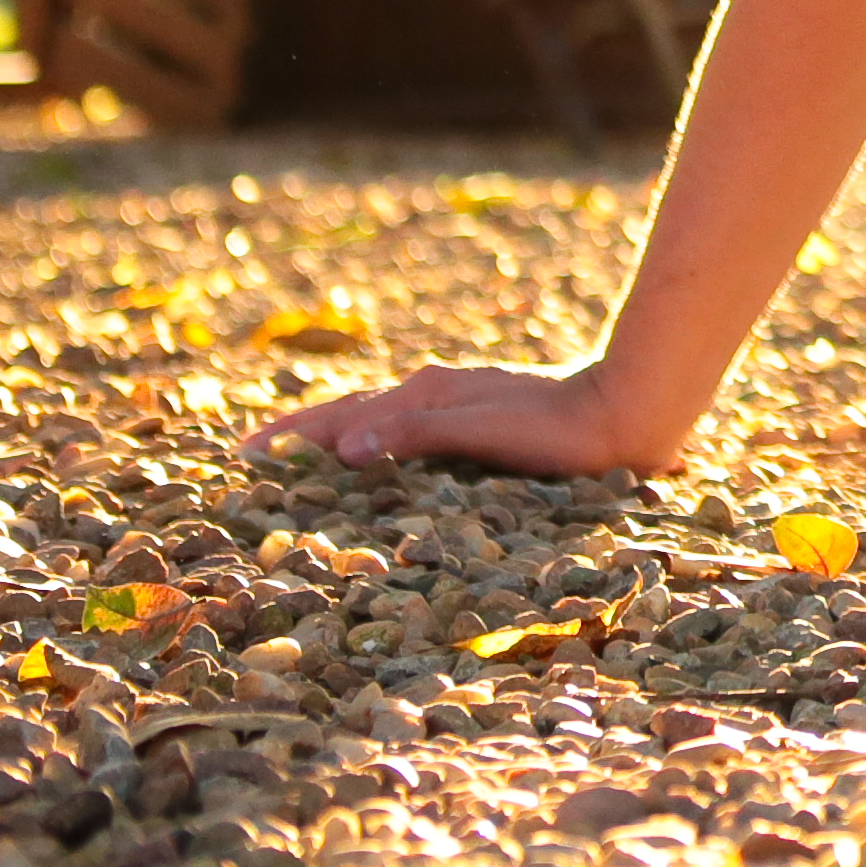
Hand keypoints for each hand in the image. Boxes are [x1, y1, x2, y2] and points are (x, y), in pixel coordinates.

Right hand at [249, 356, 682, 477]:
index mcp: (423, 396)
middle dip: (299, 439)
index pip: (337, 417)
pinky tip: (374, 470)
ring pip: (376, 426)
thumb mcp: (478, 427)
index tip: (239, 457)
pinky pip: (406, 439)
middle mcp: (431, 397)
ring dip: (333, 445)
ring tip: (295, 469)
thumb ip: (411, 432)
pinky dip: (374, 451)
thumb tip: (341, 448)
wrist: (627, 410)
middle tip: (249, 464)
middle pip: (349, 417)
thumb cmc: (556, 423)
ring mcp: (454, 411)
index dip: (289, 437)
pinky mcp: (476, 429)